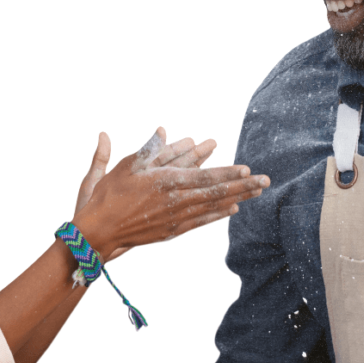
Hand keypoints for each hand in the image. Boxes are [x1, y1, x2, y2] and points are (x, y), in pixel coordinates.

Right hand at [71, 128, 268, 260]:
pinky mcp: (171, 231)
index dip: (227, 173)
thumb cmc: (107, 195)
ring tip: (256, 193)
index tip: (247, 169)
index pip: (204, 177)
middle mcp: (174, 202)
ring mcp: (174, 219)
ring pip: (212, 207)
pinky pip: (200, 221)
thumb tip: (161, 130)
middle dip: (243, 186)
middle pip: (215, 193)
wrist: (98, 232)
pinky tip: (231, 210)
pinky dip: (217, 215)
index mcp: (164, 182)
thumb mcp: (125, 166)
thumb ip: (148, 150)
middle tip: (265, 181)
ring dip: (236, 199)